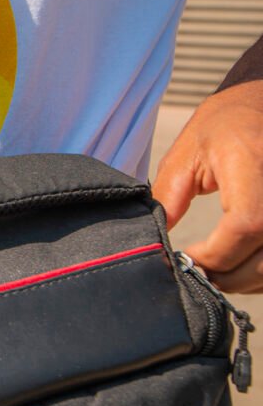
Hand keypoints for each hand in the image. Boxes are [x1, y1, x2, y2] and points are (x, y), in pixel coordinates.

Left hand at [152, 80, 262, 292]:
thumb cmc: (225, 125)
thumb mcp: (188, 153)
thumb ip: (169, 196)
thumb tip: (154, 240)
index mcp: (256, 164)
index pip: (246, 226)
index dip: (215, 254)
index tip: (188, 258)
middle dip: (229, 275)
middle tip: (198, 273)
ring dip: (247, 279)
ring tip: (216, 271)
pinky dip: (262, 270)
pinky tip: (239, 264)